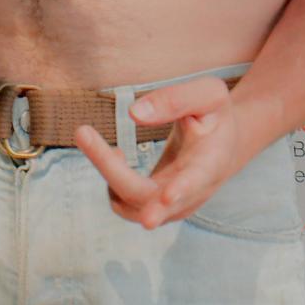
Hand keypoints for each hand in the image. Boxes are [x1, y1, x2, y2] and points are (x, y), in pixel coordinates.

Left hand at [74, 76, 242, 228]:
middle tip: (82, 132)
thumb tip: (133, 113)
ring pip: (129, 205)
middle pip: (147, 196)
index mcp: (211, 163)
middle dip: (113, 172)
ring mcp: (172, 207)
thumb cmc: (214, 116)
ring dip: (107, 169)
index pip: (197, 179)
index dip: (183, 189)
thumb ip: (175, 99)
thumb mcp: (208, 95)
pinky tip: (118, 156)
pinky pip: (123, 204)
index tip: (168, 196)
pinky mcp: (155, 208)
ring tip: (102, 138)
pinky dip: (111, 179)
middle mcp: (191, 193)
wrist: (222, 146)